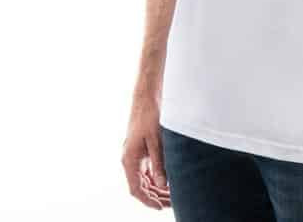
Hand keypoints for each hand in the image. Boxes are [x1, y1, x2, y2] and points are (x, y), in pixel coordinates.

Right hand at [121, 95, 171, 210]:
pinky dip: (157, 177)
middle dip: (155, 196)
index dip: (147, 200)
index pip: (136, 189)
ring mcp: (136, 154)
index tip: (160, 207)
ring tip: (173, 194)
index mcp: (129, 159)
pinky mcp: (142, 149)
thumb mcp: (156, 140)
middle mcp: (130, 159)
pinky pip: (148, 169)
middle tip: (172, 202)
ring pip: (145, 178)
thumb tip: (162, 184)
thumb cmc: (149, 114)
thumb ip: (158, 163)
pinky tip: (169, 180)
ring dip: (157, 187)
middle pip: (141, 186)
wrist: (146, 95)